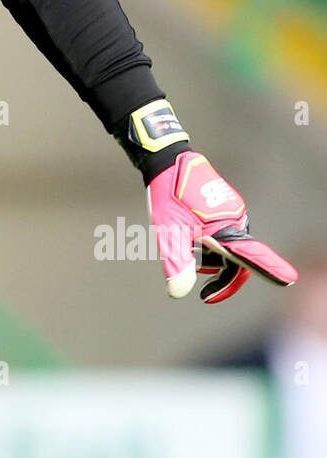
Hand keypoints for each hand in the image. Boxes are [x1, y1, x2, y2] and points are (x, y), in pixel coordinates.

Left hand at [147, 150, 296, 302]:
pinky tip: (193, 243)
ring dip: (214, 261)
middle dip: (223, 279)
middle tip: (205, 294)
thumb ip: (177, 262)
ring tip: (191, 260)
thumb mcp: (169, 231)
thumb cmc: (168, 195)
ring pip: (229, 247)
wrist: (169, 162)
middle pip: (238, 260)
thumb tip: (178, 293)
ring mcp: (232, 213)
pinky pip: (224, 234)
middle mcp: (236, 220)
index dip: (271, 270)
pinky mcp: (225, 207)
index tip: (289, 280)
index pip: (252, 255)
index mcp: (227, 227)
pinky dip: (212, 246)